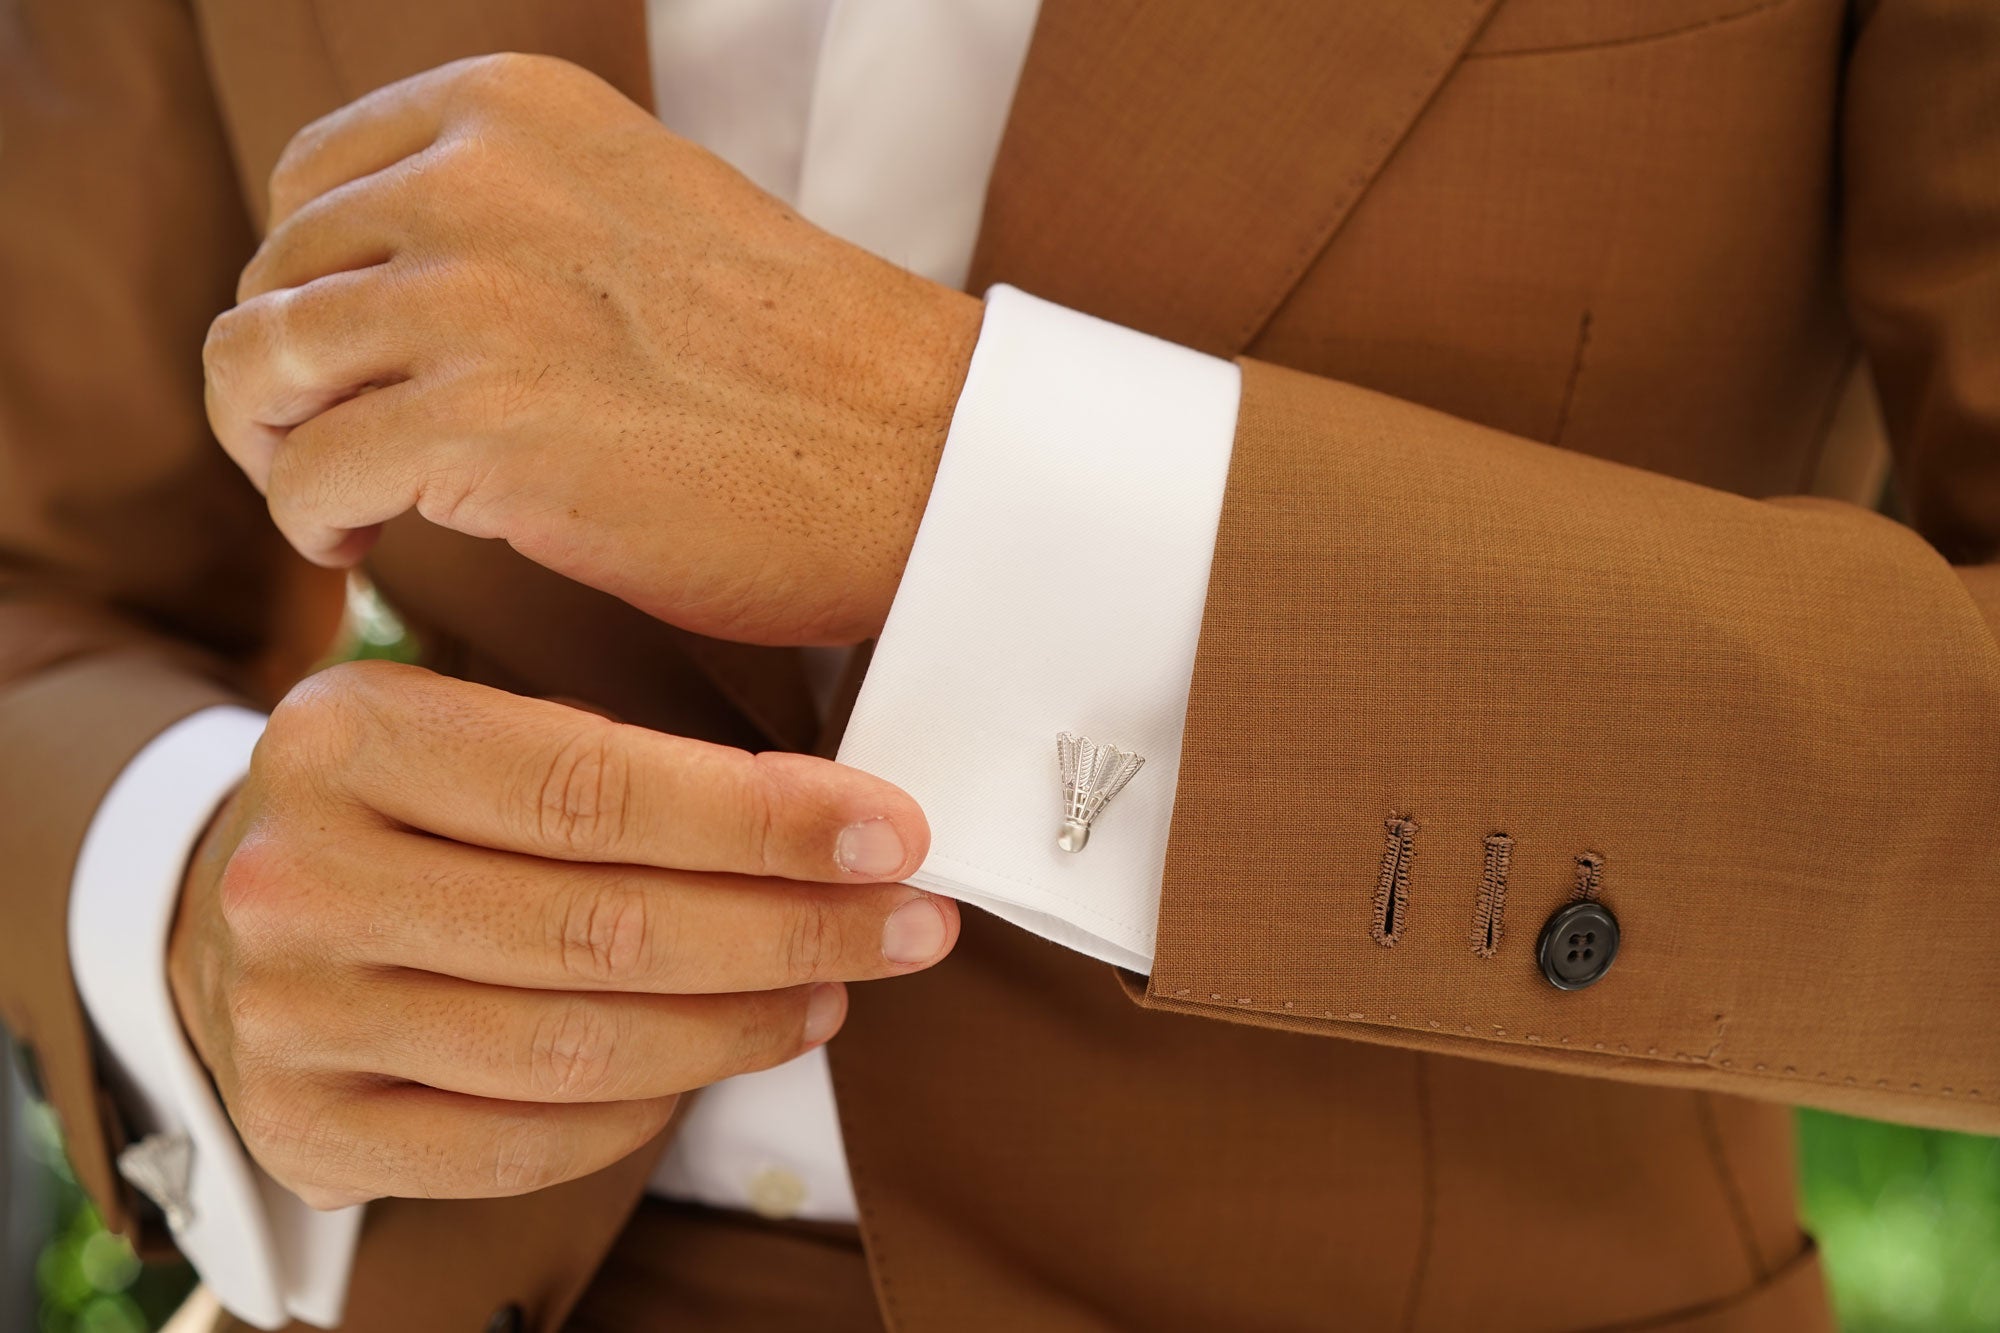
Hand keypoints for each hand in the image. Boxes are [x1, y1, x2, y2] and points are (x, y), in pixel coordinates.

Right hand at [168, 660, 955, 1207]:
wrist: (232, 905)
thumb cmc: (412, 804)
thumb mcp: (479, 726)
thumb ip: (623, 762)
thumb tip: (837, 818)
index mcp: (351, 735)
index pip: (598, 788)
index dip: (765, 823)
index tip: (892, 836)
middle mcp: (301, 876)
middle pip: (601, 928)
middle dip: (791, 930)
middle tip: (911, 925)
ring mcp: (291, 1015)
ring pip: (575, 1048)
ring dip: (739, 1027)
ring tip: (831, 991)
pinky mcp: (306, 1127)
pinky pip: (521, 1144)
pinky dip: (642, 1112)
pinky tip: (714, 1060)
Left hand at [203, 53, 983, 646]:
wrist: (926, 454)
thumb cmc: (806, 367)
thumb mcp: (639, 216)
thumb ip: (514, 221)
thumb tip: (390, 297)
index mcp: (515, 110)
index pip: (309, 184)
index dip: (311, 290)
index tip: (357, 370)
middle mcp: (477, 179)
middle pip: (273, 280)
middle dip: (286, 383)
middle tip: (341, 457)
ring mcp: (474, 299)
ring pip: (257, 368)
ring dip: (276, 450)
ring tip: (339, 506)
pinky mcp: (482, 428)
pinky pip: (305, 477)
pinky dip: (311, 525)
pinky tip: (364, 551)